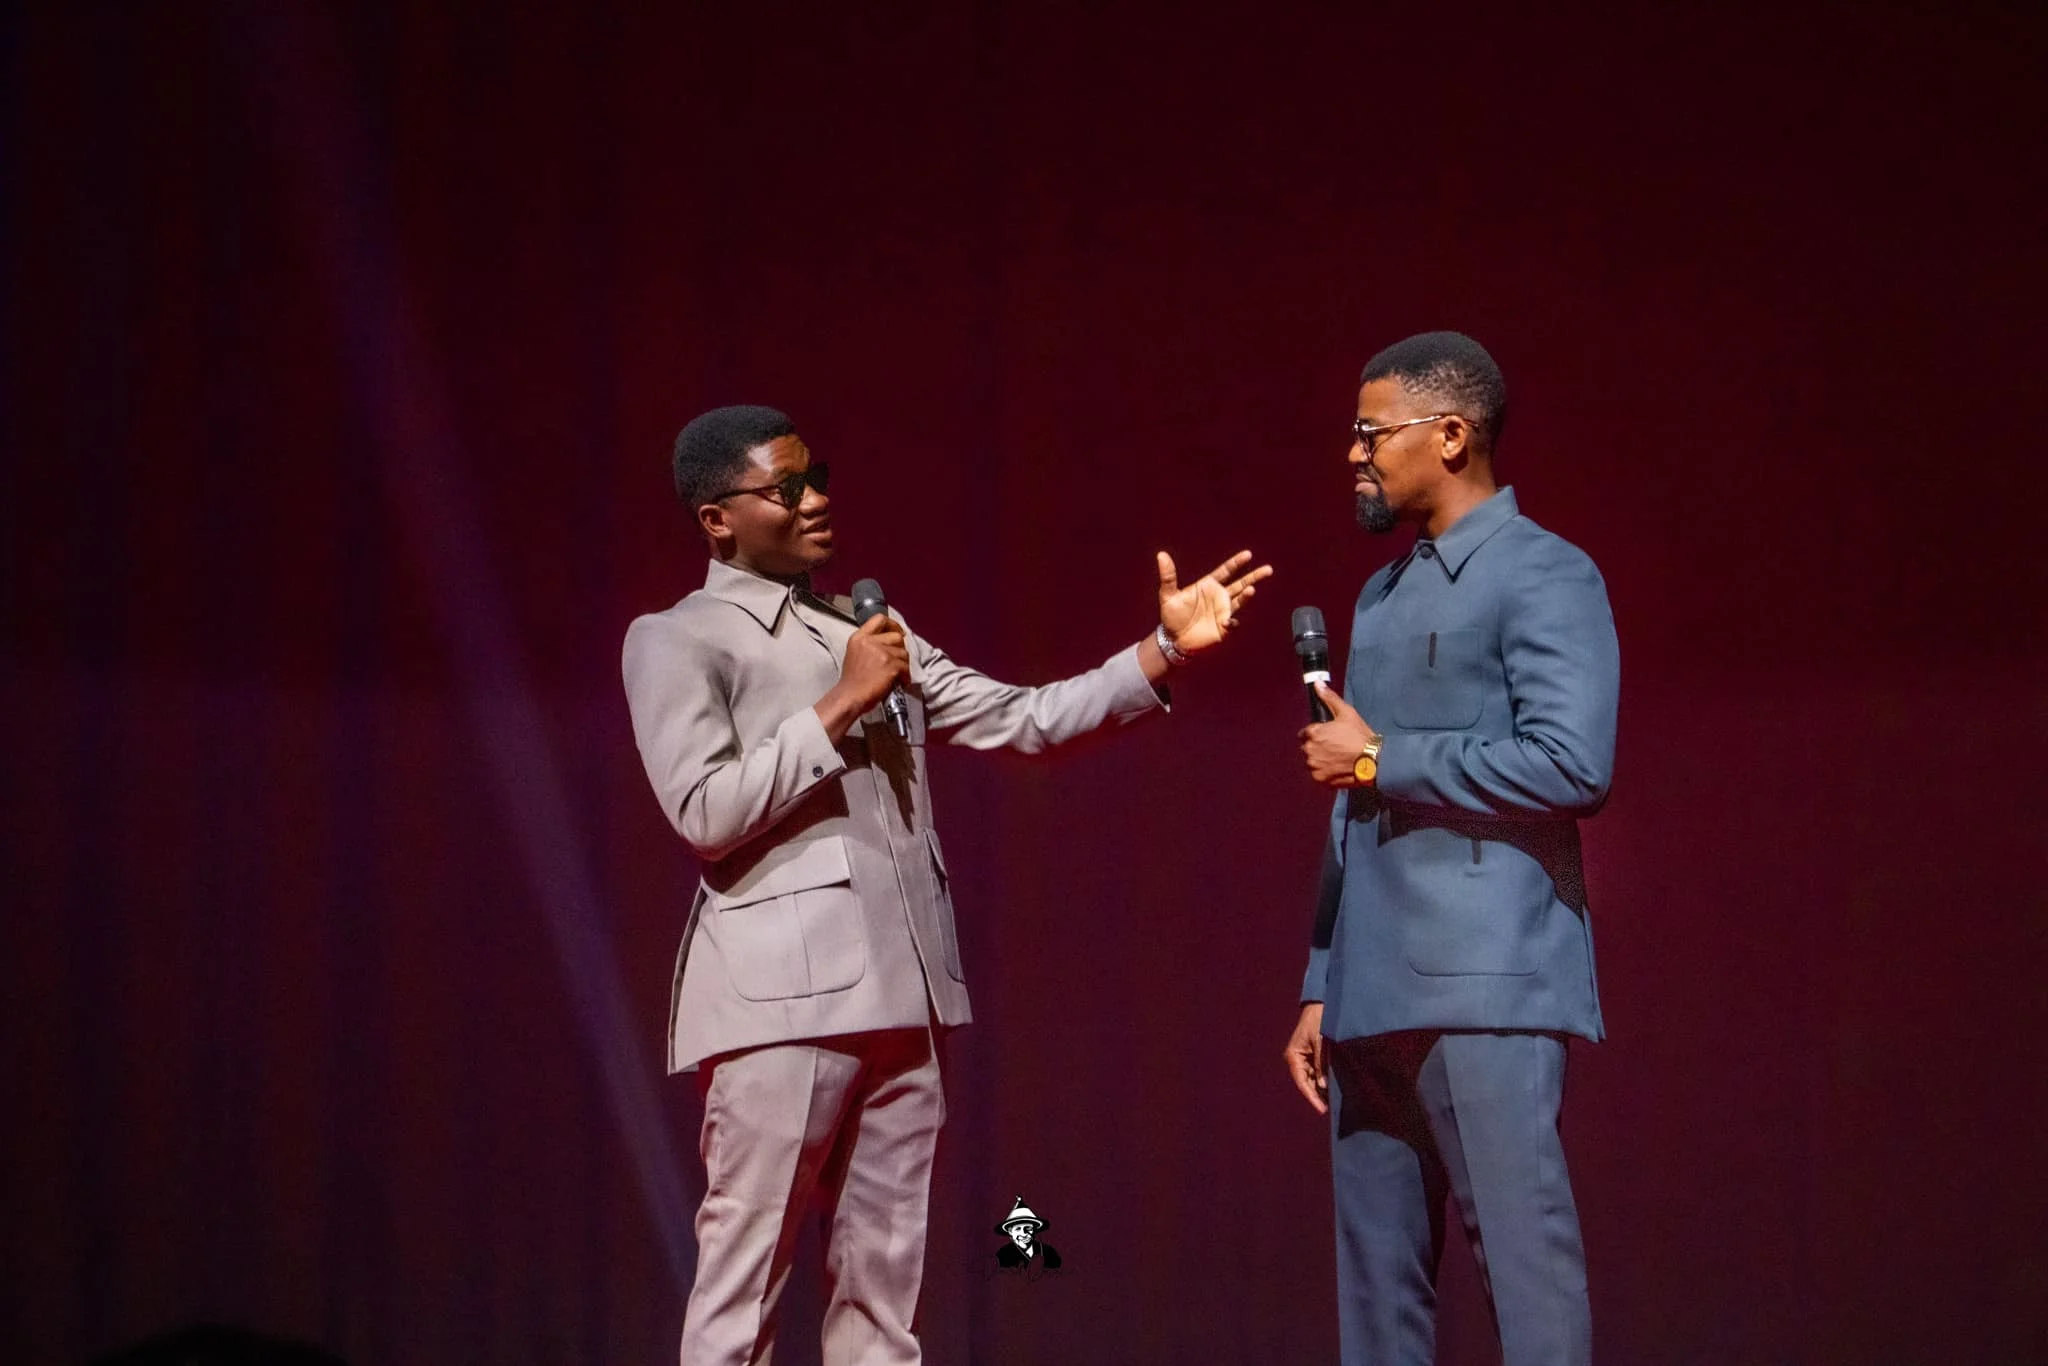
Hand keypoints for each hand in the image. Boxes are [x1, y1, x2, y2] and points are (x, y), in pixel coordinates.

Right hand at [816, 615, 909, 739]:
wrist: (850, 697)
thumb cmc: (852, 681)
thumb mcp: (854, 653)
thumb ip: (869, 644)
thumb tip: (889, 643)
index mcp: (859, 637)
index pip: (879, 619)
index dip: (893, 625)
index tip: (898, 632)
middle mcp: (869, 641)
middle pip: (896, 636)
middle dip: (900, 649)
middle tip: (898, 659)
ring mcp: (881, 653)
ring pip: (903, 653)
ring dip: (903, 664)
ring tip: (897, 674)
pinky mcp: (890, 665)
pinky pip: (905, 667)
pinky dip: (905, 676)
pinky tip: (900, 682)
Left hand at [1157, 549, 1273, 656]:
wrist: (1173, 640)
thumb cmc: (1171, 616)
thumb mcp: (1167, 595)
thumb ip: (1168, 576)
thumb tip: (1161, 555)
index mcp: (1208, 586)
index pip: (1225, 571)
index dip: (1236, 563)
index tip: (1247, 555)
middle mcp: (1219, 597)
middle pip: (1240, 584)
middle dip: (1254, 577)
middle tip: (1268, 569)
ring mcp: (1223, 612)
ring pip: (1240, 601)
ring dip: (1246, 596)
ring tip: (1252, 590)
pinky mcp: (1223, 627)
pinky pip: (1232, 623)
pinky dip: (1231, 622)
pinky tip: (1227, 621)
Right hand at [1284, 1003, 1327, 1113]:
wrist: (1320, 1004)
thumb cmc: (1318, 1021)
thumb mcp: (1320, 1042)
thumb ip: (1321, 1064)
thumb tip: (1322, 1086)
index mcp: (1293, 1056)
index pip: (1302, 1082)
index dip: (1312, 1097)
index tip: (1322, 1110)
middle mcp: (1295, 1059)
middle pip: (1306, 1083)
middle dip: (1317, 1096)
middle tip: (1329, 1110)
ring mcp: (1303, 1058)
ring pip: (1311, 1079)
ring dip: (1320, 1089)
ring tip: (1332, 1102)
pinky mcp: (1310, 1055)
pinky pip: (1315, 1072)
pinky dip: (1322, 1080)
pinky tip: (1331, 1088)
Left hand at [1299, 683, 1377, 787]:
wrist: (1373, 761)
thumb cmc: (1360, 736)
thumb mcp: (1346, 713)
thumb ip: (1329, 698)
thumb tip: (1317, 683)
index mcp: (1314, 734)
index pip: (1306, 733)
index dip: (1317, 733)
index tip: (1327, 736)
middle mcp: (1310, 751)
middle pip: (1308, 747)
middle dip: (1317, 746)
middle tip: (1335, 747)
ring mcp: (1315, 766)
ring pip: (1312, 761)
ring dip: (1320, 759)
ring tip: (1337, 758)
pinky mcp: (1321, 779)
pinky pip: (1318, 774)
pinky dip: (1325, 772)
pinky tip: (1337, 767)